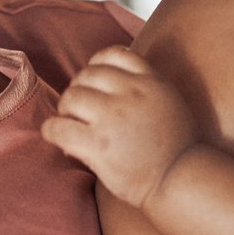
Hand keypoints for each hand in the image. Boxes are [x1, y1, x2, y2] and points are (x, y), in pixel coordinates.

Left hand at [42, 47, 198, 207]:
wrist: (181, 180)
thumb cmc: (178, 148)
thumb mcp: (170, 102)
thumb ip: (146, 87)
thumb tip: (108, 86)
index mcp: (150, 81)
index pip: (113, 54)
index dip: (96, 65)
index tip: (93, 82)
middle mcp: (131, 93)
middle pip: (87, 75)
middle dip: (79, 89)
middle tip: (80, 111)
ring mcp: (113, 118)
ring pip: (71, 97)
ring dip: (66, 110)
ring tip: (71, 125)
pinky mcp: (97, 145)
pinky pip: (58, 128)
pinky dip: (52, 130)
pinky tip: (57, 137)